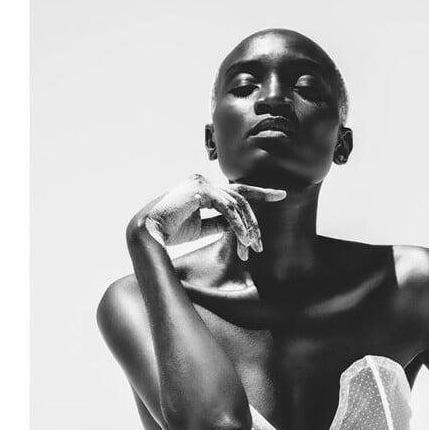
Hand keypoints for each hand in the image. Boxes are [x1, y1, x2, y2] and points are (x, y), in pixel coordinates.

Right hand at [129, 174, 286, 259]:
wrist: (147, 232)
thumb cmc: (169, 230)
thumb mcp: (200, 227)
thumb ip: (218, 223)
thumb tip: (237, 226)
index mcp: (203, 188)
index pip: (236, 190)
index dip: (260, 193)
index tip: (280, 195)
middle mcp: (203, 182)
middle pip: (241, 198)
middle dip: (253, 222)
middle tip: (260, 244)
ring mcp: (202, 184)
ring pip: (237, 204)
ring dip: (247, 227)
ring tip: (252, 247)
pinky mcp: (201, 191)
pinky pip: (228, 208)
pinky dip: (238, 224)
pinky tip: (244, 239)